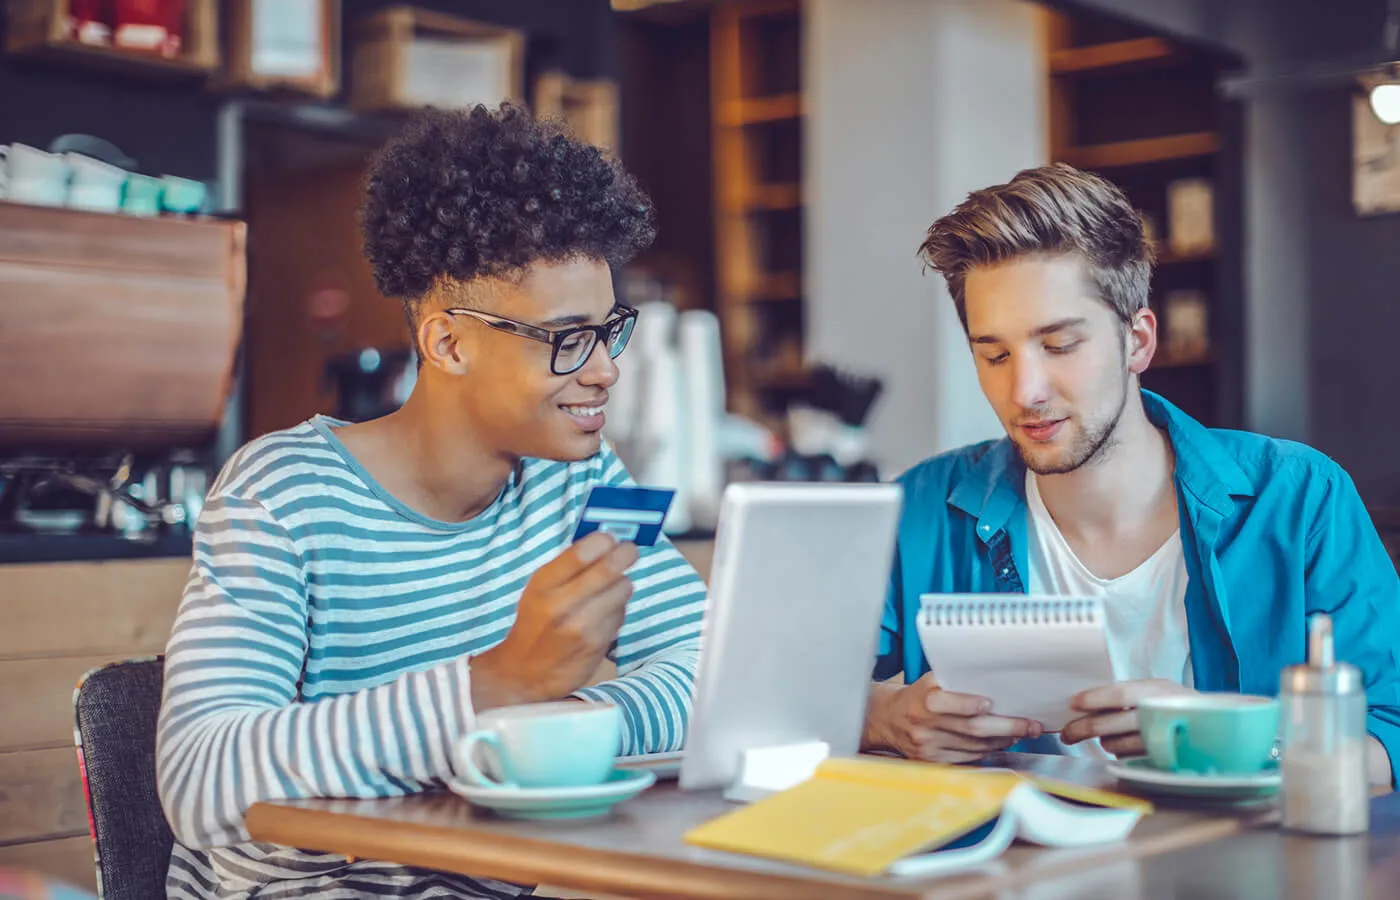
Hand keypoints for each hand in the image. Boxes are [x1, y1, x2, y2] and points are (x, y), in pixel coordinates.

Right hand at [470, 532, 637, 709]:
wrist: (525, 673)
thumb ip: (567, 567)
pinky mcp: (598, 643)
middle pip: (609, 568)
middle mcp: (562, 604)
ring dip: (623, 583)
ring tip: (613, 586)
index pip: (582, 552)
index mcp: (543, 585)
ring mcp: (582, 625)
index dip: (603, 540)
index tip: (610, 538)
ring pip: (622, 589)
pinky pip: (621, 613)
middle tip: (629, 551)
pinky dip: (618, 608)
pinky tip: (605, 612)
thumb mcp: (538, 590)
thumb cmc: (535, 624)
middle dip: (625, 554)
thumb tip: (604, 540)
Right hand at [862, 673, 1043, 763]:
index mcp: (923, 701)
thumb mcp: (929, 682)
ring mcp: (929, 747)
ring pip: (975, 746)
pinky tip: (1000, 743)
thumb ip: (955, 682)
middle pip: (971, 729)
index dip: (967, 704)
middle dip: (1006, 727)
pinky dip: (988, 750)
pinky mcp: (933, 761)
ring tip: (1022, 732)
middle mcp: (925, 726)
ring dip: (1003, 740)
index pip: (945, 703)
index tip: (988, 703)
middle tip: (1030, 725)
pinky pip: (968, 758)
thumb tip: (994, 683)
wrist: (888, 720)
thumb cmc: (917, 696)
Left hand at [1061, 679, 1193, 755]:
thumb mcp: (1156, 690)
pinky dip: (1121, 752)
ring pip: (1116, 745)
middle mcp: (1159, 714)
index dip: (1093, 699)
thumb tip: (1086, 704)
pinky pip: (1128, 758)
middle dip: (1082, 729)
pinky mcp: (1162, 759)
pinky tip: (1124, 745)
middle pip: (1110, 723)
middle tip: (1067, 733)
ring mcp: (1161, 739)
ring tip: (1105, 737)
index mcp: (1155, 691)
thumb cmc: (1176, 705)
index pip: (1119, 694)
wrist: (1217, 727)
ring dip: (1104, 742)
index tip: (1073, 704)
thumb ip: (1127, 695)